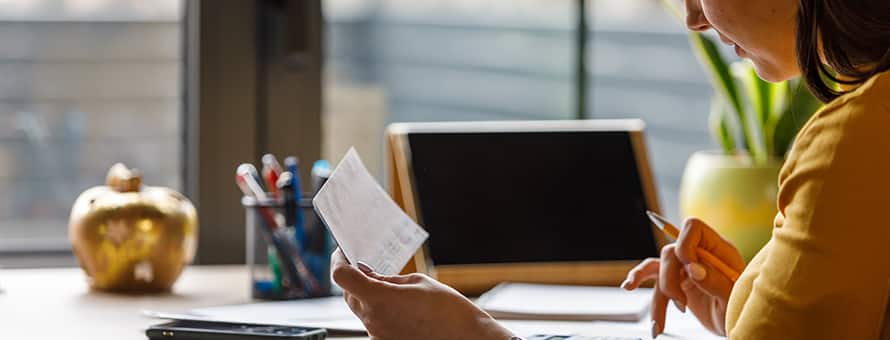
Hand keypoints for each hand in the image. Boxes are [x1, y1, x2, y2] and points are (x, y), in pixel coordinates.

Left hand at [331, 249, 513, 339]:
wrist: (466, 339)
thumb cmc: (449, 310)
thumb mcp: (417, 282)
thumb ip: (387, 279)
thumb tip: (369, 275)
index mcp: (379, 299)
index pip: (342, 277)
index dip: (339, 260)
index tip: (343, 252)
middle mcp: (373, 321)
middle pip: (349, 294)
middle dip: (353, 277)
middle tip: (362, 263)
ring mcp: (378, 335)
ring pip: (361, 309)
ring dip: (366, 294)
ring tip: (382, 282)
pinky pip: (373, 321)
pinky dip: (377, 309)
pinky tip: (393, 303)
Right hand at [621, 218, 745, 336]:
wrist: (738, 324)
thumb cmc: (742, 310)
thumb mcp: (733, 298)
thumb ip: (716, 282)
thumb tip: (694, 269)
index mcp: (718, 250)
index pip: (693, 229)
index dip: (685, 246)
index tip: (691, 272)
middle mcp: (699, 255)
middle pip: (671, 253)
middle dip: (670, 281)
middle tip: (682, 305)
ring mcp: (686, 268)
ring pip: (659, 269)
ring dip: (657, 294)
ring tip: (657, 317)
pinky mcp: (677, 282)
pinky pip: (654, 280)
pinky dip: (643, 289)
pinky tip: (629, 287)